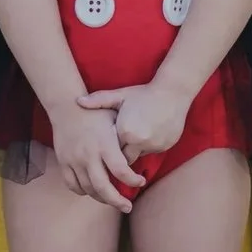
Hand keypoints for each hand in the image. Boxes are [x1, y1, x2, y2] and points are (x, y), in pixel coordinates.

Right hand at [49, 105, 145, 211]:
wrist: (66, 106)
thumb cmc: (96, 113)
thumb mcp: (115, 120)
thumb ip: (126, 138)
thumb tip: (141, 154)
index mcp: (104, 143)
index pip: (121, 170)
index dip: (133, 180)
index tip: (141, 182)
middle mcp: (88, 154)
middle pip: (103, 187)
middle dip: (117, 201)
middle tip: (128, 207)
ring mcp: (74, 160)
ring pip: (88, 189)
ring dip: (102, 198)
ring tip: (112, 199)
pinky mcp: (63, 162)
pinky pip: (72, 185)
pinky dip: (83, 191)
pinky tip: (92, 190)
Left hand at [76, 84, 190, 159]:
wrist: (173, 92)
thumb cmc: (143, 93)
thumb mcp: (120, 95)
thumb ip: (99, 100)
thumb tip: (78, 101)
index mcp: (124, 131)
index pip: (111, 151)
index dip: (109, 148)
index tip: (107, 145)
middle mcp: (139, 141)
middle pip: (125, 159)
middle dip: (122, 153)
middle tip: (120, 145)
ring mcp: (154, 146)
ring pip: (139, 156)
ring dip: (136, 150)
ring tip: (136, 136)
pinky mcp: (165, 147)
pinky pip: (153, 152)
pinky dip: (149, 146)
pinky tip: (150, 133)